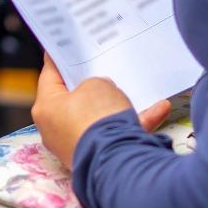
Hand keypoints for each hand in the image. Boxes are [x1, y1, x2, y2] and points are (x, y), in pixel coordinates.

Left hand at [31, 58, 170, 166]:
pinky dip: (137, 122)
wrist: (117, 160)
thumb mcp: (97, 85)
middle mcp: (57, 129)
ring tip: (133, 88)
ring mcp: (78, 144)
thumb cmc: (97, 116)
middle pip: (74, 99)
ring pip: (99, 117)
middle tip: (99, 66)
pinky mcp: (100, 156)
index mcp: (47, 107)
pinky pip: (118, 134)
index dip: (58, 59)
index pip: (49, 76)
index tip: (62, 47)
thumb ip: (96, 84)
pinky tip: (160, 108)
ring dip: (118, 105)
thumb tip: (101, 92)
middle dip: (90, 85)